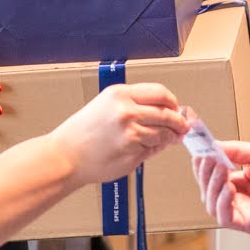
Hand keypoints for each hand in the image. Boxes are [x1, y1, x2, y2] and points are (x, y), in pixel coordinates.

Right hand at [48, 83, 187, 184]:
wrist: (66, 156)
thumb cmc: (83, 132)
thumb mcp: (106, 105)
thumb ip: (134, 105)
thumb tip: (165, 110)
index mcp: (120, 95)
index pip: (160, 93)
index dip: (173, 102)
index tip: (176, 108)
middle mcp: (127, 112)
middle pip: (167, 114)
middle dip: (179, 122)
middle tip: (183, 126)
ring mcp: (131, 134)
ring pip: (164, 134)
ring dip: (170, 137)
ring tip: (170, 138)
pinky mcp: (133, 153)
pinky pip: (154, 149)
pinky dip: (156, 149)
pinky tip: (150, 147)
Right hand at [192, 140, 249, 234]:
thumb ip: (233, 150)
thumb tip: (211, 145)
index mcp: (236, 183)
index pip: (210, 177)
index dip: (202, 166)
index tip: (199, 153)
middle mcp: (236, 198)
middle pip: (207, 191)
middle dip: (206, 174)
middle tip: (209, 159)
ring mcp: (240, 212)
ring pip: (212, 204)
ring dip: (213, 186)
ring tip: (221, 170)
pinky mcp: (246, 224)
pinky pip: (225, 217)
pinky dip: (222, 203)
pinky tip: (228, 189)